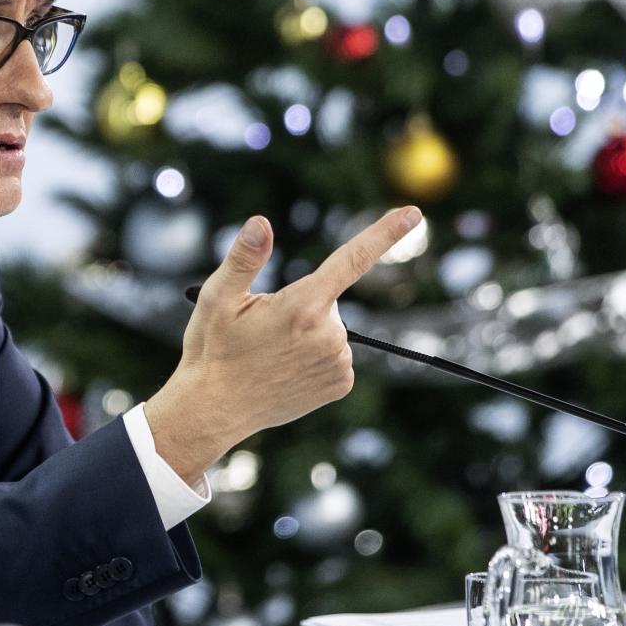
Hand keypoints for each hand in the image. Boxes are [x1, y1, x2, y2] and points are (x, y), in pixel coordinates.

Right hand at [145, 206, 422, 482]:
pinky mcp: (340, 385)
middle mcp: (328, 335)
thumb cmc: (212, 350)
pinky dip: (316, 358)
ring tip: (271, 354)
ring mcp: (337, 363)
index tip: (413, 214)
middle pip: (327, 300)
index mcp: (302, 306)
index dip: (384, 233)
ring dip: (308, 334)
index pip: (351, 259)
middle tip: (264, 331)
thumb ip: (243, 259)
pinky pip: (335, 356)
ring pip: (331, 330)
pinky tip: (287, 370)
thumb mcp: (216, 298)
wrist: (214, 411)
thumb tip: (260, 222)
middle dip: (302, 305)